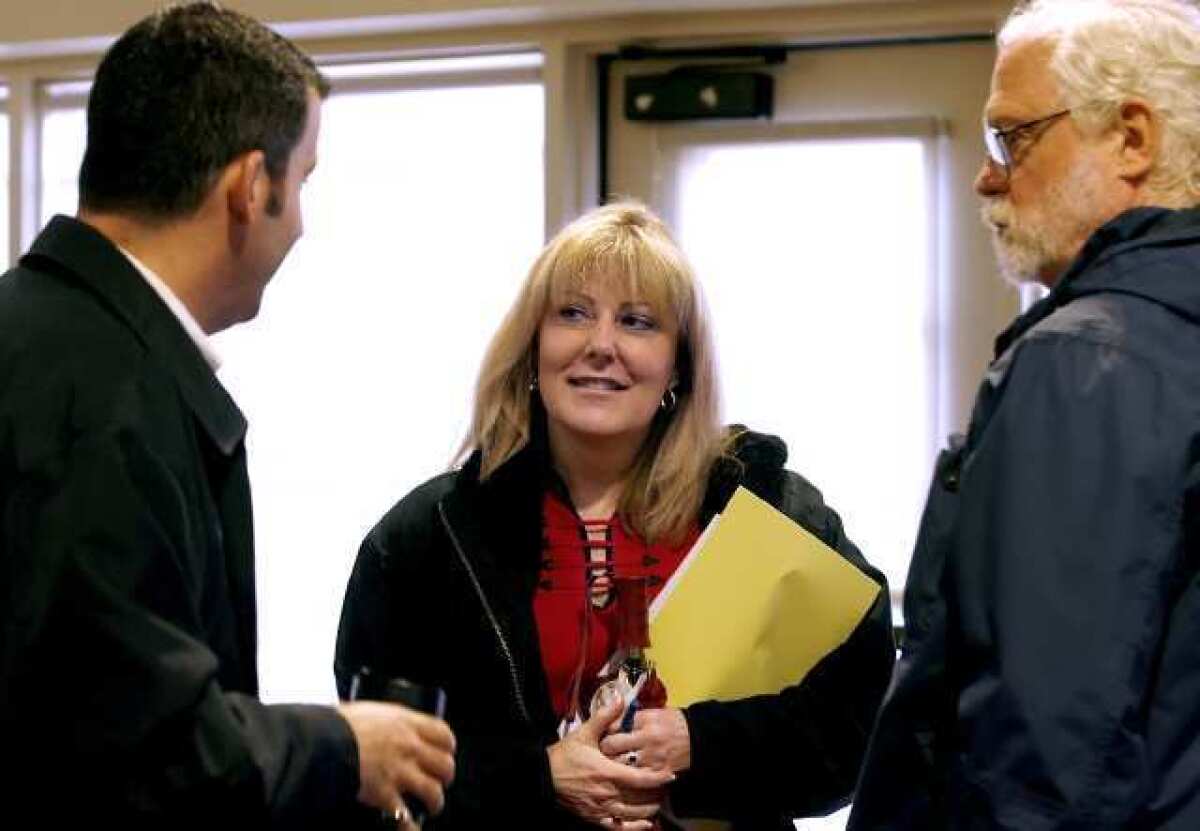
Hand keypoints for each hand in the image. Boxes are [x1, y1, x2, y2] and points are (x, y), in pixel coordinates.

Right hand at [336, 700, 455, 820]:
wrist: (320, 743)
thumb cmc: (336, 724)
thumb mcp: (367, 712)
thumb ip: (382, 721)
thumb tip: (380, 725)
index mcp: (404, 722)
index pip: (443, 734)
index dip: (447, 746)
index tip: (445, 751)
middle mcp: (408, 747)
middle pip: (444, 764)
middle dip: (444, 775)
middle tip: (439, 779)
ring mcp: (399, 772)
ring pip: (433, 791)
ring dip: (434, 801)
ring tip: (431, 805)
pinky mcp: (385, 796)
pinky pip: (406, 817)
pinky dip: (409, 825)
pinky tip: (410, 827)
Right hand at [548, 697, 674, 829]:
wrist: (543, 776)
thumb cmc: (564, 755)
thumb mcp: (584, 733)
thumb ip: (604, 717)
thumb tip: (621, 699)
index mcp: (607, 772)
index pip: (639, 778)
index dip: (657, 778)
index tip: (671, 775)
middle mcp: (607, 793)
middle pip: (639, 799)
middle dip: (656, 795)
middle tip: (666, 789)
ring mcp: (600, 809)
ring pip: (631, 815)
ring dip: (647, 811)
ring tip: (658, 805)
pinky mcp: (593, 818)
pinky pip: (617, 828)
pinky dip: (632, 828)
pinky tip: (643, 825)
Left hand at [600, 707, 690, 773]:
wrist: (697, 738)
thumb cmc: (672, 722)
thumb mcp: (653, 713)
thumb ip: (631, 718)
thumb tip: (609, 722)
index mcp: (645, 720)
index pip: (614, 725)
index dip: (604, 731)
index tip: (602, 735)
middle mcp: (647, 738)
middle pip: (612, 746)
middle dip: (604, 749)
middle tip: (603, 751)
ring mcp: (653, 758)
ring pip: (620, 765)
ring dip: (613, 765)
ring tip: (611, 765)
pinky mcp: (659, 773)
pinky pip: (637, 779)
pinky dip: (629, 779)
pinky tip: (626, 777)